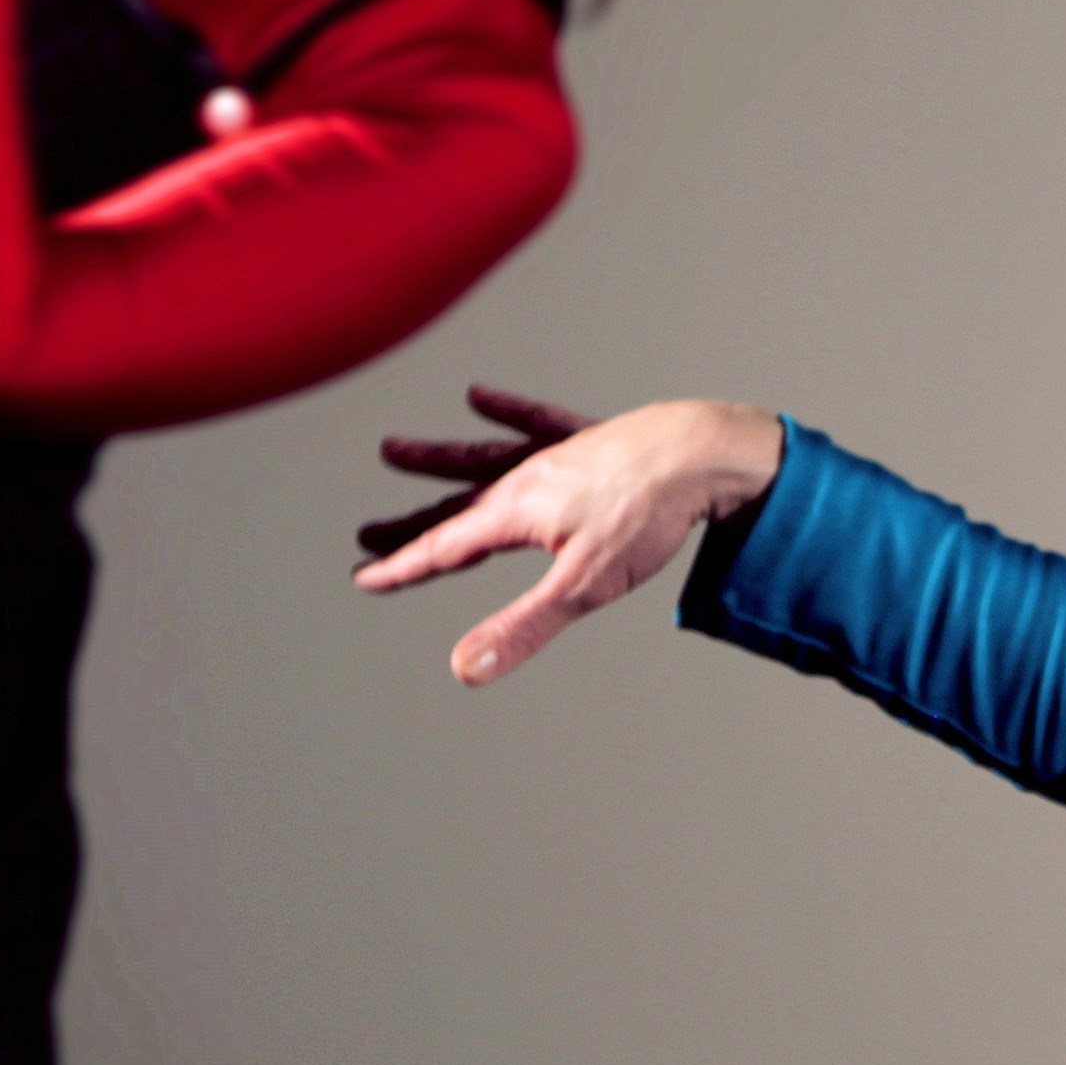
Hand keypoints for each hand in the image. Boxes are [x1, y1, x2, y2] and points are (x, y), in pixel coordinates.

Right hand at [352, 390, 785, 683]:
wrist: (703, 451)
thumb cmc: (648, 516)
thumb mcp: (583, 585)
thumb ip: (521, 626)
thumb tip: (461, 670)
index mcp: (515, 514)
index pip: (445, 548)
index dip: (402, 568)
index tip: (362, 578)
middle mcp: (526, 479)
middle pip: (456, 507)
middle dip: (411, 527)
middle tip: (364, 536)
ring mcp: (557, 455)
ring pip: (483, 458)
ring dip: (438, 459)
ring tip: (393, 449)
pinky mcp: (590, 438)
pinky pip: (539, 421)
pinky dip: (508, 410)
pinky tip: (479, 394)